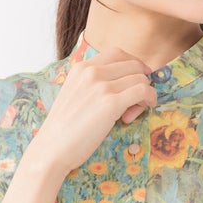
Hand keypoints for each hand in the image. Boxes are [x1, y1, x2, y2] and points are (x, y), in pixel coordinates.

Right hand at [35, 47, 157, 177]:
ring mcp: (101, 86)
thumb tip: (122, 85)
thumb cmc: (63, 129)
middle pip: (133, 64)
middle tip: (136, 100)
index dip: (133, 65)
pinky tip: (146, 108)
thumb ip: (93, 85)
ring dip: (145, 93)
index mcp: (81, 68)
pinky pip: (143, 91)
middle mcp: (91, 72)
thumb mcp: (74, 95)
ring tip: (134, 111)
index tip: (137, 79)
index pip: (117, 53)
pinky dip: (150, 98)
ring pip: (140, 78)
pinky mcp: (111, 103)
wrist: (52, 148)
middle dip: (141, 80)